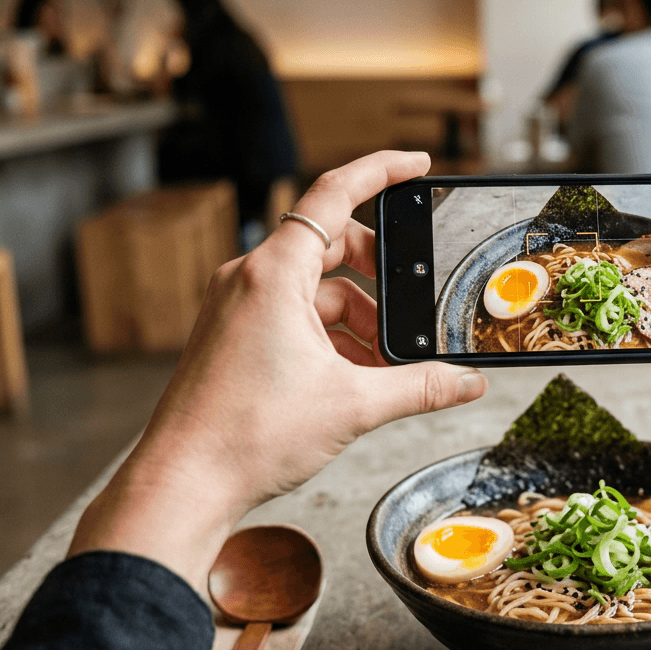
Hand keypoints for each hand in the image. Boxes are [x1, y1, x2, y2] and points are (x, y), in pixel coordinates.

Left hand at [69, 151, 487, 585]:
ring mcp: (236, 308)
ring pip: (313, 287)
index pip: (333, 194)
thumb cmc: (246, 437)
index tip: (417, 165)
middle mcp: (249, 280)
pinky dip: (329, 334)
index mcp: (274, 274)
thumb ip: (420, 387)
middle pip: (329, 243)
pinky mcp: (232, 337)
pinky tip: (355, 376)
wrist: (183, 484)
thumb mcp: (353, 405)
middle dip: (378, 272)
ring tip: (386, 362)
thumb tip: (467, 383)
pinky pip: (292, 316)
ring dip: (357, 315)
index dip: (381, 171)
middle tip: (412, 305)